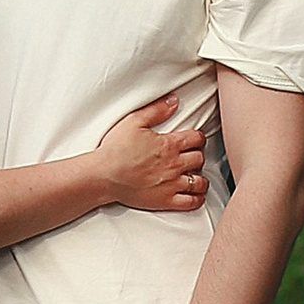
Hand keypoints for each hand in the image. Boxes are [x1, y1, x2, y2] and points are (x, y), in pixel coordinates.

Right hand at [93, 94, 208, 217]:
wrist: (104, 175)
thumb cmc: (116, 149)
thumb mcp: (134, 121)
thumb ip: (156, 110)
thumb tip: (174, 101)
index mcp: (169, 144)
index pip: (197, 139)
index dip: (198, 138)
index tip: (193, 140)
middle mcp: (175, 164)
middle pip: (200, 158)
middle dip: (198, 155)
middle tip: (191, 156)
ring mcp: (172, 184)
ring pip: (200, 182)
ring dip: (200, 177)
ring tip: (194, 175)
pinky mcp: (166, 201)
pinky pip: (192, 202)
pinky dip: (198, 198)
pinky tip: (196, 194)